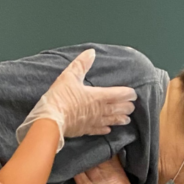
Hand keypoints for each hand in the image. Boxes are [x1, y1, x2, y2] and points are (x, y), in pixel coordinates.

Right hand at [17, 49, 137, 151]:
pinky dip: (104, 129)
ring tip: (127, 120)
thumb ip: (81, 64)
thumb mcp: (69, 76)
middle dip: (126, 107)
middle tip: (132, 107)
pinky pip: (98, 130)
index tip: (133, 94)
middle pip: (118, 109)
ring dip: (120, 119)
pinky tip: (108, 130)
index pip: (118, 94)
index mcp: (98, 96)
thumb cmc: (60, 98)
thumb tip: (91, 52)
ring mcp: (92, 122)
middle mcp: (99, 110)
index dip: (127, 94)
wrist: (50, 120)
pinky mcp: (84, 130)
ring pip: (111, 121)